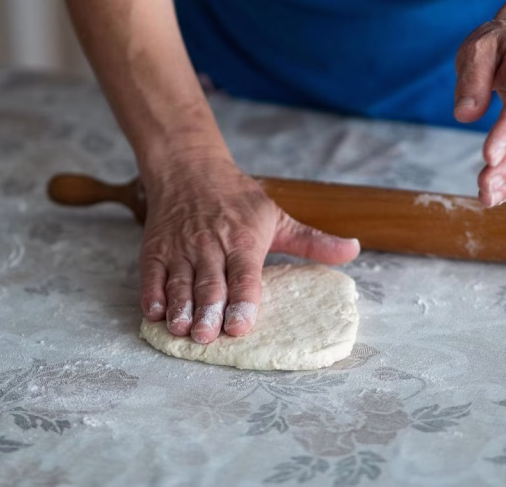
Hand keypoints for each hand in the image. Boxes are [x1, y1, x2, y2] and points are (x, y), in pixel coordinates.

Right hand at [139, 155, 360, 343]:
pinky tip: (155, 313)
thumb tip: (354, 250)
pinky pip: (152, 275)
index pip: (245, 275)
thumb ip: (312, 241)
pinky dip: (152, 294)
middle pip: (210, 284)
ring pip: (179, 282)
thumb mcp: (277, 216)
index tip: (240, 326)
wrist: (188, 167)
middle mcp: (211, 245)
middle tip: (207, 337)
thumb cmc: (236, 197)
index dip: (243, 301)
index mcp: (244, 240)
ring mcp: (180, 248)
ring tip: (181, 330)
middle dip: (208, 312)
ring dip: (180, 308)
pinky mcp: (155, 249)